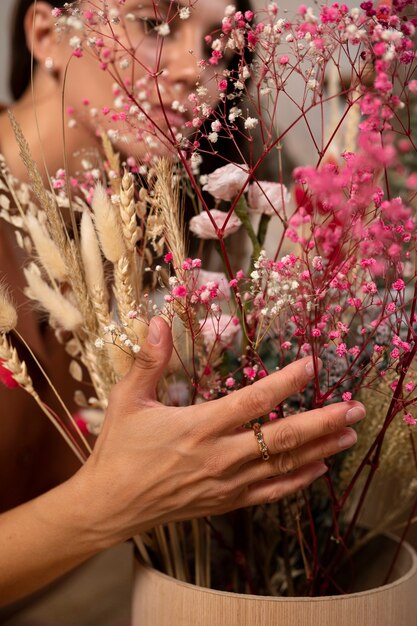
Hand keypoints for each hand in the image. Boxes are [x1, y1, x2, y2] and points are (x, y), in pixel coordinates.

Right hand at [78, 317, 364, 543]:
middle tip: (355, 408)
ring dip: (319, 449)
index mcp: (198, 426)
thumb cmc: (119, 449)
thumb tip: (158, 320)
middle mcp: (219, 456)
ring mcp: (226, 483)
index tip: (312, 365)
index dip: (286, 381)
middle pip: (282, 437)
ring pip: (283, 466)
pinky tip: (319, 470)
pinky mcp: (225, 502)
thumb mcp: (127, 399)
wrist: (109, 504)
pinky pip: (270, 492)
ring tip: (349, 434)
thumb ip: (149, 361)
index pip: (254, 400)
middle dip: (322, 421)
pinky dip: (298, 481)